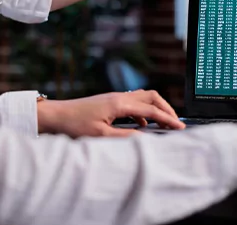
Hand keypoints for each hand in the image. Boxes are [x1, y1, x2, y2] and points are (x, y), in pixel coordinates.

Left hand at [37, 90, 186, 137]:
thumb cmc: (74, 125)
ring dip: (155, 109)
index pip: (151, 110)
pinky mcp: (109, 102)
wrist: (55, 115)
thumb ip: (126, 138)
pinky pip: (133, 103)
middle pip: (151, 97)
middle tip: (175, 124)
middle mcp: (118, 97)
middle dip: (166, 109)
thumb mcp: (101, 136)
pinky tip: (141, 126)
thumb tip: (146, 139)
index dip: (168, 119)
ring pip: (143, 98)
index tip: (181, 128)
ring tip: (163, 125)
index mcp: (119, 104)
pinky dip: (143, 112)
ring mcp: (114, 98)